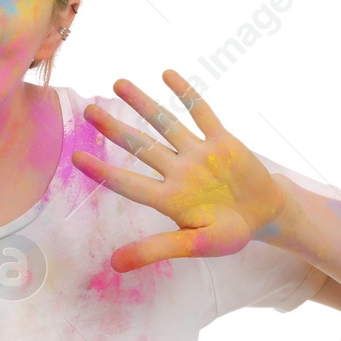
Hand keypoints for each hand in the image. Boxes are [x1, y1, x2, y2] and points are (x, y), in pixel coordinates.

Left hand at [73, 70, 288, 272]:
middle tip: (88, 110)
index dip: (102, 171)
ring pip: (165, 123)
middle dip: (114, 129)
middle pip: (140, 146)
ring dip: (143, 103)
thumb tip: (113, 266)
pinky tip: (167, 74)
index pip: (128, 183)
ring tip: (118, 82)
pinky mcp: (222, 141)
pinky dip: (186, 95)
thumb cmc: (228, 234)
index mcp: (168, 198)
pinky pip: (202, 113)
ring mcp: (198, 154)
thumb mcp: (195, 246)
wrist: (265, 215)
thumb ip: (156, 250)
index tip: (75, 157)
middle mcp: (177, 171)